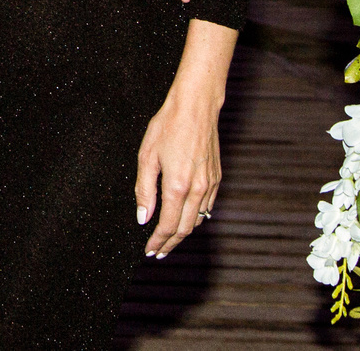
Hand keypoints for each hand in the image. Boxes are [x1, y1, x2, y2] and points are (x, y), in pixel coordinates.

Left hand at [135, 83, 222, 257]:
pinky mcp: (216, 178)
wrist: (195, 107)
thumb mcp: (147, 156)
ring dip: (183, 233)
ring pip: (198, 220)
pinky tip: (186, 217)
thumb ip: (144, 190)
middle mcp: (197, 189)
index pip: (168, 225)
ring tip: (169, 239)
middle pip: (185, 228)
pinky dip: (195, 217)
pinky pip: (206, 207)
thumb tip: (143, 217)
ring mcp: (210, 185)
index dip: (158, 240)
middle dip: (171, 243)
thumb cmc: (168, 126)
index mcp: (177, 186)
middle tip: (158, 251)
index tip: (149, 250)